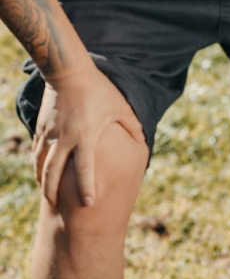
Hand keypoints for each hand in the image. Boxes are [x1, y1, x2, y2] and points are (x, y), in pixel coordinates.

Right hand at [32, 66, 144, 206]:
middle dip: (55, 192)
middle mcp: (65, 138)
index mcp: (86, 136)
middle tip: (58, 207)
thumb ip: (132, 126)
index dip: (87, 188)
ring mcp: (50, 133)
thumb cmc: (99, 89)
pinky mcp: (41, 127)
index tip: (89, 204)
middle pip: (54, 173)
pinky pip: (37, 151)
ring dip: (43, 182)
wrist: (69, 71)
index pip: (85, 169)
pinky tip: (40, 172)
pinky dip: (37, 164)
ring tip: (47, 195)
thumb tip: (143, 141)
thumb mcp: (120, 107)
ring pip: (41, 164)